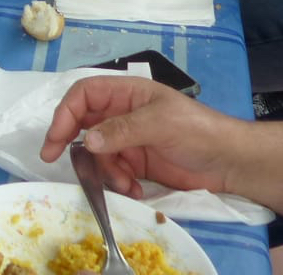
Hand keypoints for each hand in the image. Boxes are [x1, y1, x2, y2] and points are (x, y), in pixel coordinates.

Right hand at [40, 76, 243, 197]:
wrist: (229, 163)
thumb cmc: (197, 130)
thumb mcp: (160, 123)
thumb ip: (122, 130)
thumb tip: (88, 141)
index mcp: (127, 93)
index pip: (85, 94)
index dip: (66, 112)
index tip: (55, 137)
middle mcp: (122, 113)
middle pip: (84, 123)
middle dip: (70, 141)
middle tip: (53, 158)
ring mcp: (129, 140)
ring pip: (98, 153)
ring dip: (105, 171)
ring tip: (125, 184)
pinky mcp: (137, 163)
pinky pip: (113, 172)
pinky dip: (119, 183)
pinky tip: (135, 189)